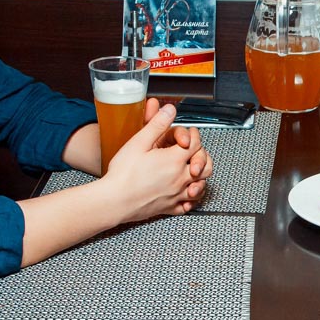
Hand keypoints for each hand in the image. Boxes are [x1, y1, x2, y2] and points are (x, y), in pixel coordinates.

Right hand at [100, 103, 201, 220]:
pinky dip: (191, 199)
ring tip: (194, 171)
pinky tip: (185, 194)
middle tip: (195, 151)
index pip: (196, 144)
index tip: (189, 133)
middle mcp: (180, 179)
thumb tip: (170, 110)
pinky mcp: (169, 208)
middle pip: (205, 166)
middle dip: (203, 156)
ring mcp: (176, 195)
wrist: (114, 201)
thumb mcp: (139, 142)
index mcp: (174, 160)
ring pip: (201, 186)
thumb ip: (157, 125)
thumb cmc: (123, 174)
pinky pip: (188, 206)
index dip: (194, 135)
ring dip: (201, 177)